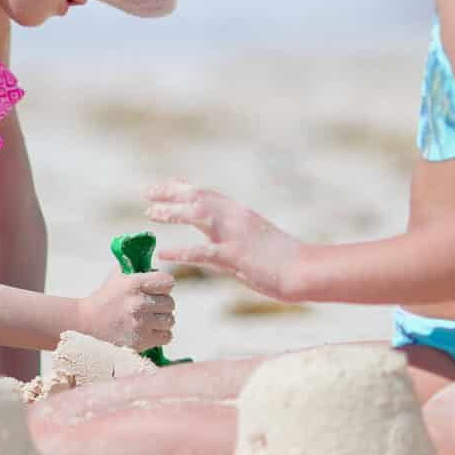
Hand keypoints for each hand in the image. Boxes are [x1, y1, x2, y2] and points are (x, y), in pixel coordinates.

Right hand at [74, 269, 174, 352]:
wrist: (86, 322)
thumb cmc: (104, 298)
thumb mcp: (117, 276)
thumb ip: (137, 269)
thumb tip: (156, 269)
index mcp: (133, 284)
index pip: (168, 281)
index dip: (164, 285)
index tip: (158, 288)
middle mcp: (138, 303)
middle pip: (170, 303)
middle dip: (162, 304)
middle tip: (151, 306)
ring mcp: (140, 324)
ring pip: (170, 320)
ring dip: (162, 320)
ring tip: (150, 319)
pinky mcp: (141, 341)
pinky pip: (166, 336)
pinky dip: (161, 334)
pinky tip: (150, 330)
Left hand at [146, 180, 303, 298]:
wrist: (306, 270)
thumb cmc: (285, 259)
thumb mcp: (257, 238)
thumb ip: (235, 234)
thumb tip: (216, 238)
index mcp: (241, 213)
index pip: (207, 193)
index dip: (183, 187)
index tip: (165, 184)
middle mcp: (236, 217)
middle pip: (198, 196)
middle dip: (171, 192)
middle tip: (147, 194)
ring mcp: (235, 235)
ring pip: (197, 214)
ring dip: (172, 212)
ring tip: (149, 213)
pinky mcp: (235, 256)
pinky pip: (201, 252)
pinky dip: (180, 251)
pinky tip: (163, 252)